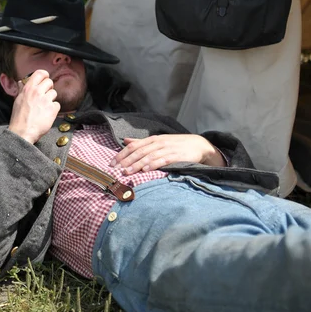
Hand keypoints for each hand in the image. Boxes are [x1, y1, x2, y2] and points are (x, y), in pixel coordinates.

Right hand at [8, 70, 60, 143]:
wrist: (23, 132)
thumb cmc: (19, 118)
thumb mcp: (17, 101)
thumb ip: (21, 90)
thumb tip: (21, 83)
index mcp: (28, 89)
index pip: (40, 73)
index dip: (44, 75)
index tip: (45, 79)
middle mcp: (37, 92)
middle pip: (49, 82)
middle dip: (48, 88)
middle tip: (44, 96)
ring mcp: (46, 100)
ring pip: (54, 93)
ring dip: (51, 99)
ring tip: (44, 107)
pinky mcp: (52, 109)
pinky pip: (57, 104)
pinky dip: (54, 109)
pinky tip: (47, 114)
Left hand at [111, 134, 225, 173]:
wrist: (199, 145)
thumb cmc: (176, 144)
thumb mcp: (158, 141)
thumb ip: (141, 142)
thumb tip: (125, 141)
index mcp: (152, 139)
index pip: (133, 146)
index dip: (121, 154)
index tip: (111, 164)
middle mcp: (158, 143)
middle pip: (139, 152)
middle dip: (126, 161)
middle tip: (115, 170)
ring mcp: (167, 149)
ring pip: (149, 156)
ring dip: (136, 164)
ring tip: (127, 172)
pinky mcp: (176, 156)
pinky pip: (163, 160)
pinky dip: (154, 164)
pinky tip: (146, 170)